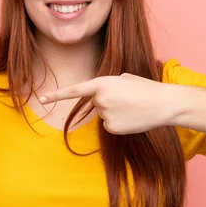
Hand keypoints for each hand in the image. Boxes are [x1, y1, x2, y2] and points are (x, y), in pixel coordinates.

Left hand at [39, 73, 180, 134]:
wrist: (164, 103)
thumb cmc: (146, 88)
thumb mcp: (124, 78)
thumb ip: (108, 85)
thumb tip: (100, 96)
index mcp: (102, 83)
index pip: (75, 90)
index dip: (57, 95)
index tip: (42, 98)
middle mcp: (100, 99)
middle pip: (95, 102)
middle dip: (108, 100)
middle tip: (127, 98)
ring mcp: (105, 115)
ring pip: (103, 114)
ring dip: (115, 111)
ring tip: (133, 106)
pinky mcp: (112, 128)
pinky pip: (110, 125)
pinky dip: (119, 123)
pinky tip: (132, 118)